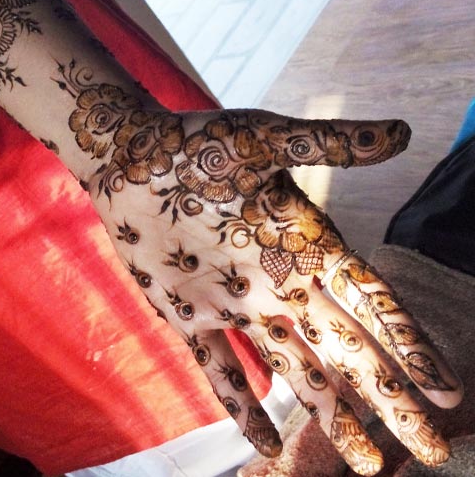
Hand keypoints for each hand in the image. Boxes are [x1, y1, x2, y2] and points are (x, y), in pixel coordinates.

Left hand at [57, 61, 463, 475]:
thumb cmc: (200, 142)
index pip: (370, 304)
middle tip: (431, 448)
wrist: (132, 157)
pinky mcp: (188, 316)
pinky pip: (219, 369)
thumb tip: (403, 132)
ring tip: (365, 467)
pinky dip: (240, 404)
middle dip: (387, 399)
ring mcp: (234, 305)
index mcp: (305, 246)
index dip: (408, 345)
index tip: (445, 390)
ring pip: (294, 371)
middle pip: (346, 351)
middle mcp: (278, 284)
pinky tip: (263, 442)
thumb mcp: (267, 140)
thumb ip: (329, 143)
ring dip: (329, 416)